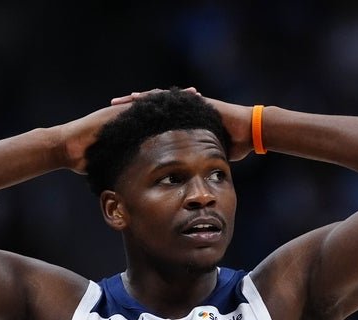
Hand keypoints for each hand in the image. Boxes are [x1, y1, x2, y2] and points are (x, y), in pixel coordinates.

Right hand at [60, 87, 198, 173]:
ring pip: (151, 102)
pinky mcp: (115, 112)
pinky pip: (137, 104)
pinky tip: (167, 99)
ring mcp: (122, 112)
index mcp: (133, 129)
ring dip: (170, 98)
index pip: (160, 121)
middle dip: (179, 102)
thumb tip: (141, 188)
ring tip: (190, 93)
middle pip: (159, 107)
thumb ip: (129, 168)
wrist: (68, 148)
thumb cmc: (88, 159)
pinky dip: (152, 101)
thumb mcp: (116, 164)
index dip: (177, 117)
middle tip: (198, 96)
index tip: (196, 115)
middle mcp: (130, 117)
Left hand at [112, 88, 256, 161]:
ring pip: (154, 100)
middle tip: (108, 114)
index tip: (119, 132)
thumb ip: (196, 163)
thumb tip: (187, 182)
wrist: (249, 131)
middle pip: (150, 110)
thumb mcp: (208, 156)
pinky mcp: (191, 100)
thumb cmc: (234, 145)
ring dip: (135, 102)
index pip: (155, 125)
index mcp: (183, 126)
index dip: (138, 127)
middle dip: (130, 112)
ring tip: (116, 104)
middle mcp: (182, 114)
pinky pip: (168, 98)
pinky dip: (152, 98)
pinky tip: (137, 98)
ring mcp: (186, 105)